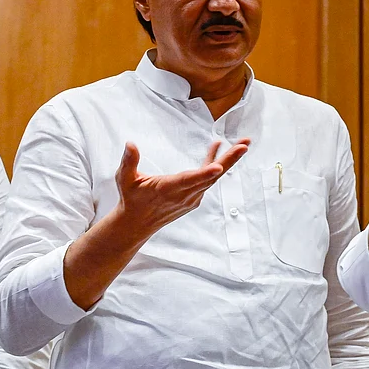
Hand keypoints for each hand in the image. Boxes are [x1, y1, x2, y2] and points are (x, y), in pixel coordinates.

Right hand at [113, 138, 249, 235]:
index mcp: (168, 189)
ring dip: (228, 160)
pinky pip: (208, 180)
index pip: (188, 180)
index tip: (219, 166)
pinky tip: (218, 149)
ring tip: (242, 144)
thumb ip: (129, 161)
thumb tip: (130, 144)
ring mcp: (191, 198)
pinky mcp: (193, 198)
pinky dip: (215, 165)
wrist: (137, 223)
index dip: (204, 174)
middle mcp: (183, 195)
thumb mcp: (124, 179)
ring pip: (213, 178)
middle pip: (210, 177)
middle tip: (244, 146)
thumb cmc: (131, 199)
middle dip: (229, 160)